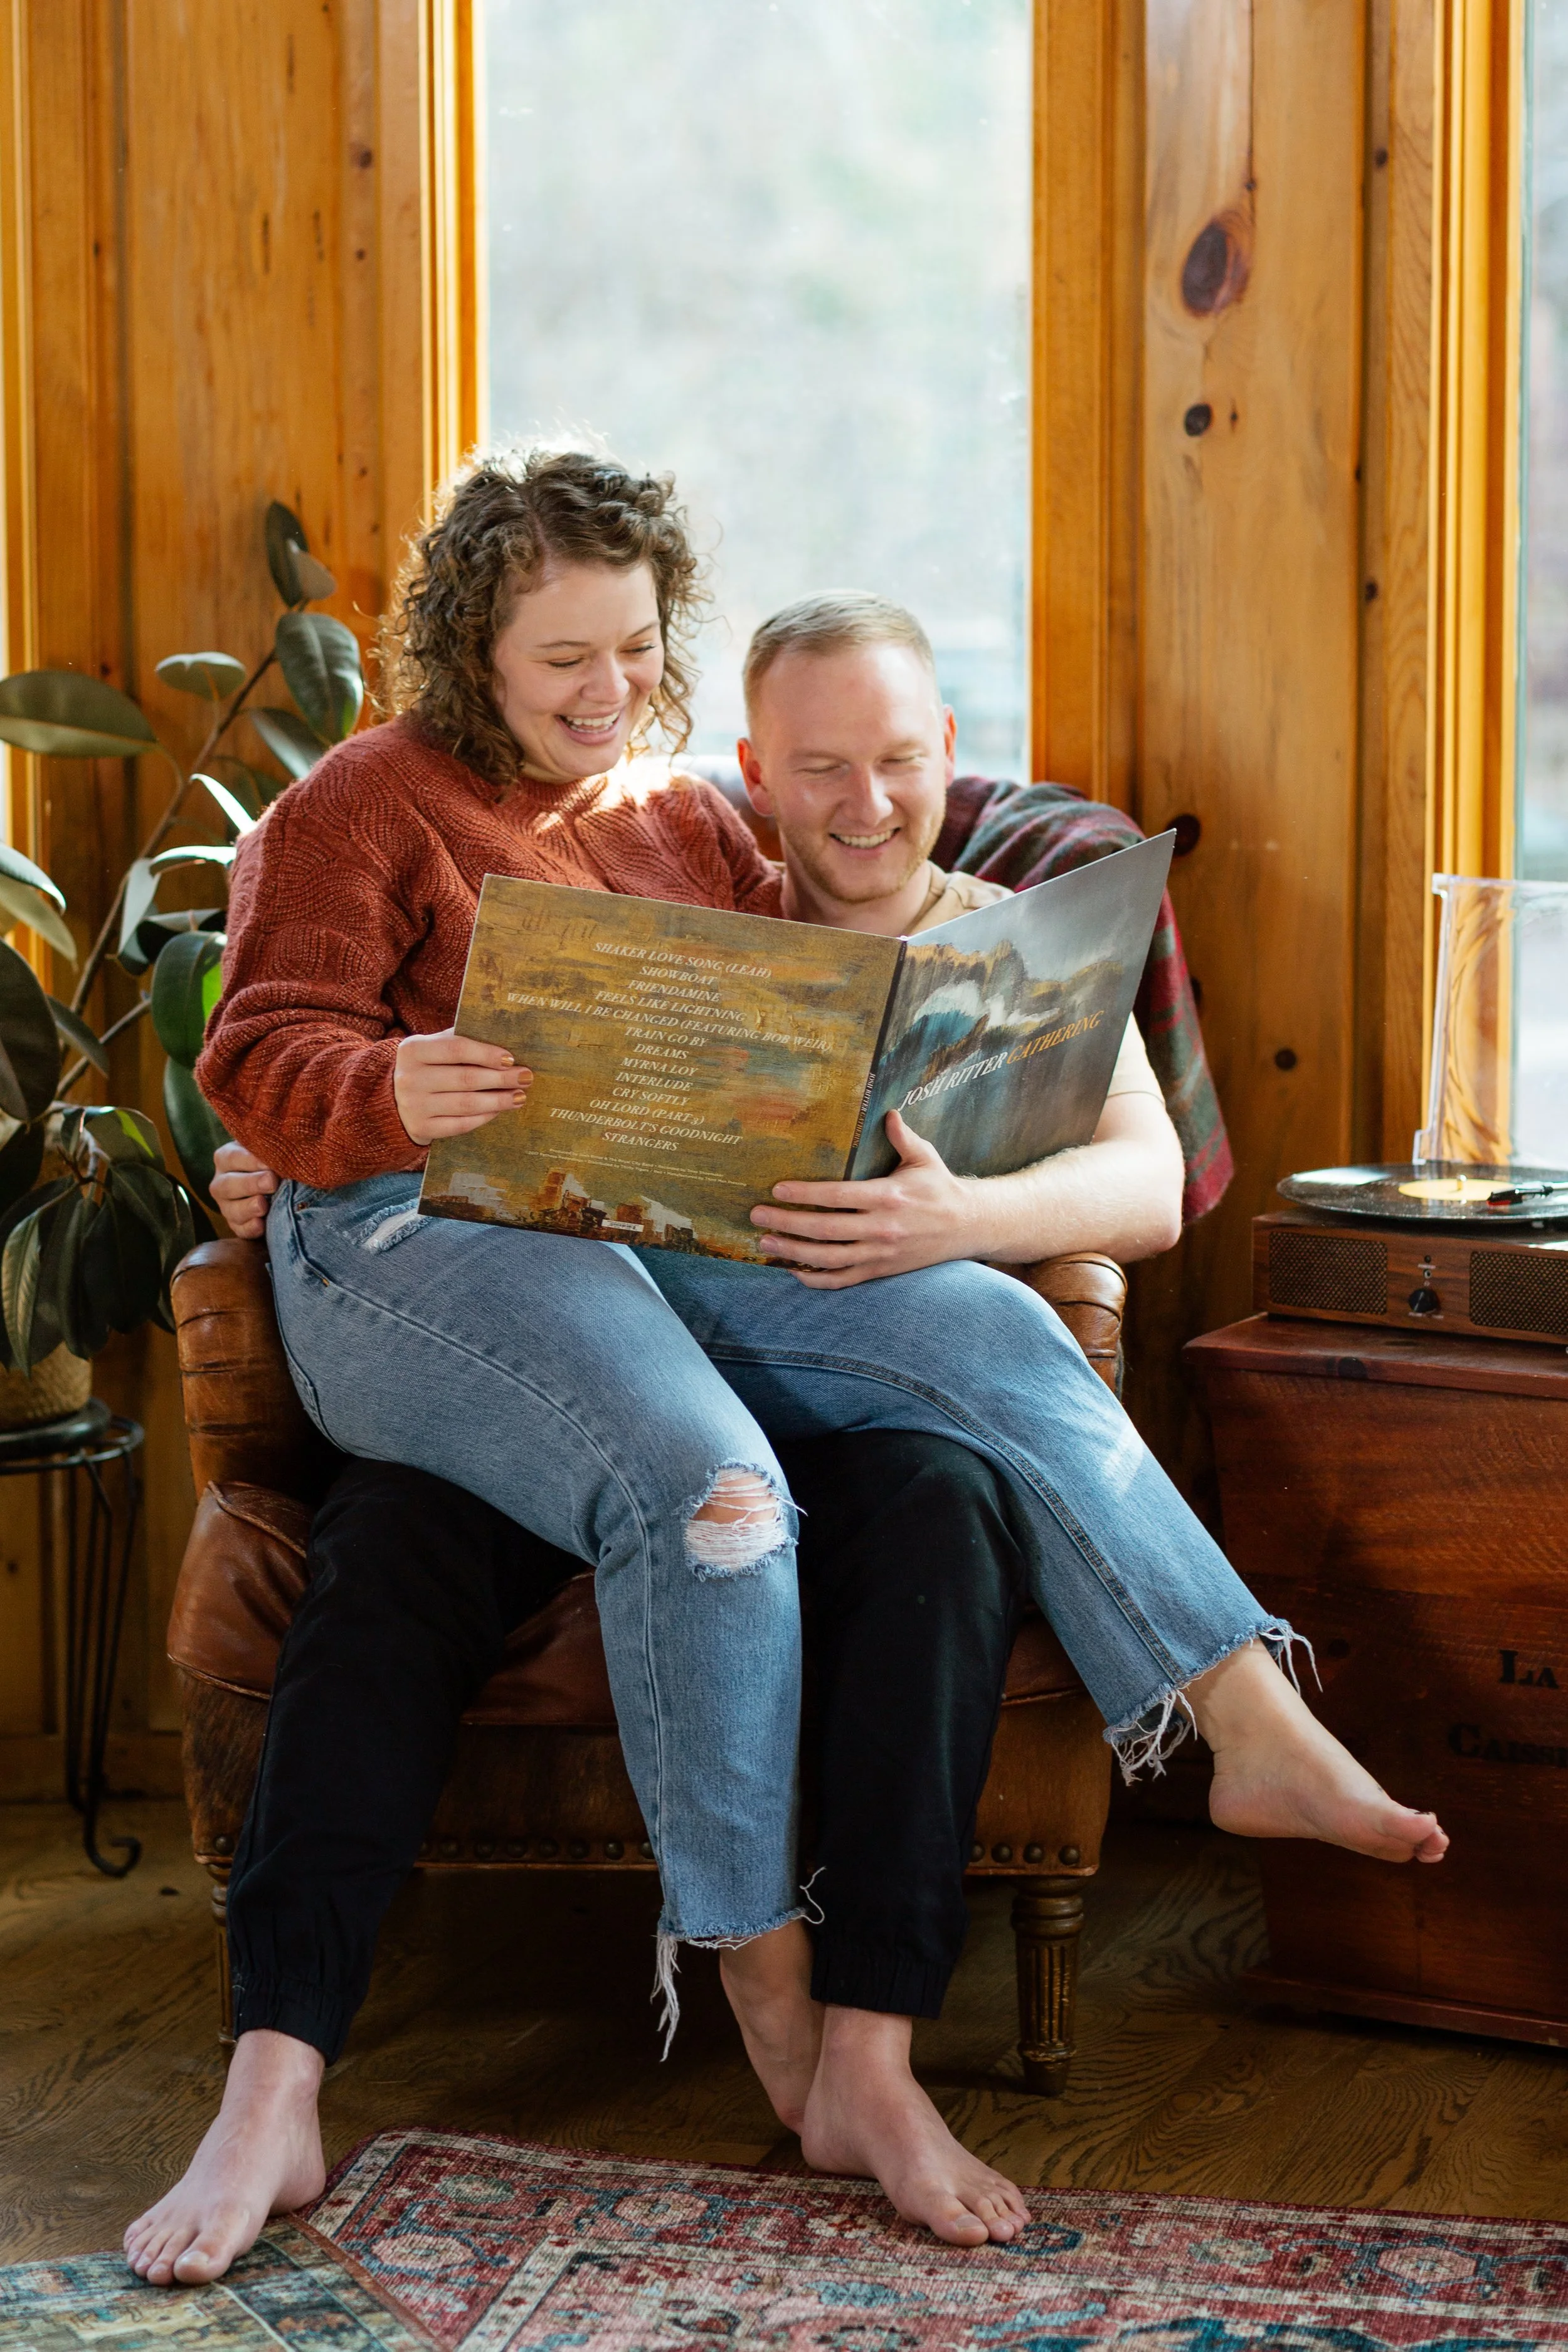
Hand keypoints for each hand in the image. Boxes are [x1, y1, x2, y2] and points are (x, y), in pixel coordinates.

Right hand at [211, 1139, 278, 1240]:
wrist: (276, 1183)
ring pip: (231, 1209)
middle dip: (251, 1184)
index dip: (250, 1160)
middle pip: (228, 1184)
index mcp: (226, 1158)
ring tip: (263, 1206)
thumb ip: (270, 1147)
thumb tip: (283, 1147)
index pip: (232, 1157)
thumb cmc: (272, 1159)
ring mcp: (226, 1205)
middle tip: (271, 1182)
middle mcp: (221, 1182)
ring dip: (248, 1208)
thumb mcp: (268, 1150)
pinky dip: (250, 1228)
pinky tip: (261, 1226)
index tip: (270, 1163)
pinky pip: (239, 1229)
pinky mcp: (236, 1224)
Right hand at [393, 1027, 531, 1145]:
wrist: (391, 1101)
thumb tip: (502, 1038)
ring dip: (498, 1100)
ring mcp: (414, 1106)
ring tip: (519, 1096)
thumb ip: (457, 1041)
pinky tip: (499, 1110)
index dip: (487, 1054)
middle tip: (526, 1077)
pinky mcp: (421, 1128)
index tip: (511, 1059)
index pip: (456, 1049)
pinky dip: (484, 1117)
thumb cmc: (424, 1069)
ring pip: (466, 1104)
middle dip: (501, 1078)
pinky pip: (461, 1124)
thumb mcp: (431, 1048)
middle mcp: (410, 1078)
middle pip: (465, 1078)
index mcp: (413, 1050)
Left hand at [750, 1111, 986, 1286]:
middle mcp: (882, 1228)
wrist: (969, 1226)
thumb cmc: (941, 1187)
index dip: (805, 1194)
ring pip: (829, 1258)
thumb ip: (902, 1136)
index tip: (778, 1189)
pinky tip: (793, 1270)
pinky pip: (843, 1279)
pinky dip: (816, 1278)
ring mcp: (880, 1253)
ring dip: (793, 1252)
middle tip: (757, 1216)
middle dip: (786, 1224)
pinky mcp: (882, 1270)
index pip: (838, 1196)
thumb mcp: (924, 1157)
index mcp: (888, 1196)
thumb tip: (887, 1112)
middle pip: (825, 1230)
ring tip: (766, 1243)